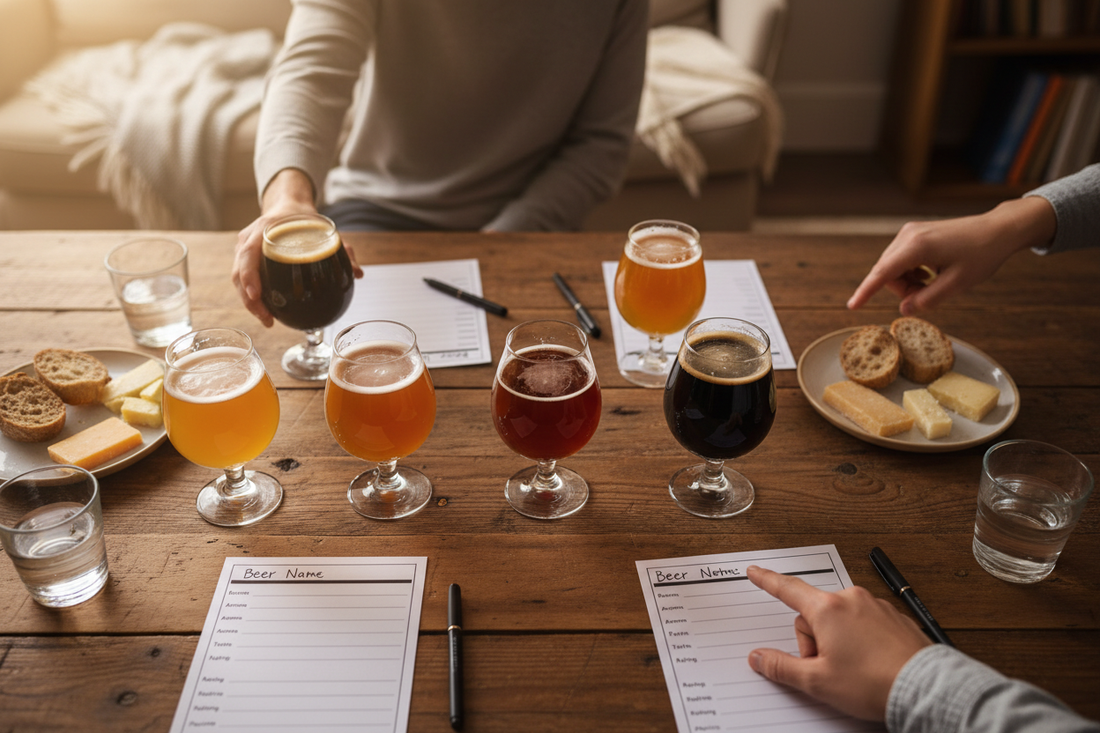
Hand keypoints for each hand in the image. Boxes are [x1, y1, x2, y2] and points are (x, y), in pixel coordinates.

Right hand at [231, 169, 362, 326]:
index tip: (257, 295)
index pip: (247, 254)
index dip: (249, 277)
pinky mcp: (245, 258)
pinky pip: (244, 280)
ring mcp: (243, 249)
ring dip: (250, 303)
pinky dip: (253, 297)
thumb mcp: (323, 229)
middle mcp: (248, 239)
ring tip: (268, 319)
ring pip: (238, 280)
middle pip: (239, 273)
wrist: (288, 206)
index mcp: (264, 229)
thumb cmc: (305, 219)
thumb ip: (342, 249)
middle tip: (267, 318)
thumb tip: (358, 274)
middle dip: (249, 300)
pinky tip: (268, 312)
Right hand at [745, 565, 930, 721]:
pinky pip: (864, 623)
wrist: (925, 688)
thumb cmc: (874, 683)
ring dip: (838, 641)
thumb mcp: (818, 682)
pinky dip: (861, 640)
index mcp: (827, 609)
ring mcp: (875, 606)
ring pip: (840, 619)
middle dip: (813, 641)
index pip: (787, 589)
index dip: (767, 581)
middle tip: (827, 669)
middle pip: (814, 614)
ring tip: (854, 670)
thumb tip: (759, 658)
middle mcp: (851, 599)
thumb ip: (781, 667)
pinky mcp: (893, 617)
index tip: (755, 572)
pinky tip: (871, 663)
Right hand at [847, 196, 1056, 314]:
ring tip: (932, 284)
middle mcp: (908, 235)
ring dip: (906, 282)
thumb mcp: (957, 284)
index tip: (852, 306)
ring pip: (892, 266)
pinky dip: (910, 272)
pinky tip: (931, 273)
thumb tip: (904, 310)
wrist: (997, 229)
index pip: (883, 273)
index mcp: (917, 246)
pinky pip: (901, 259)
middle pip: (886, 271)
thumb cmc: (981, 255)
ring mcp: (910, 232)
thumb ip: (927, 300)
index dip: (866, 291)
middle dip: (900, 290)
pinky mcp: (915, 233)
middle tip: (926, 297)